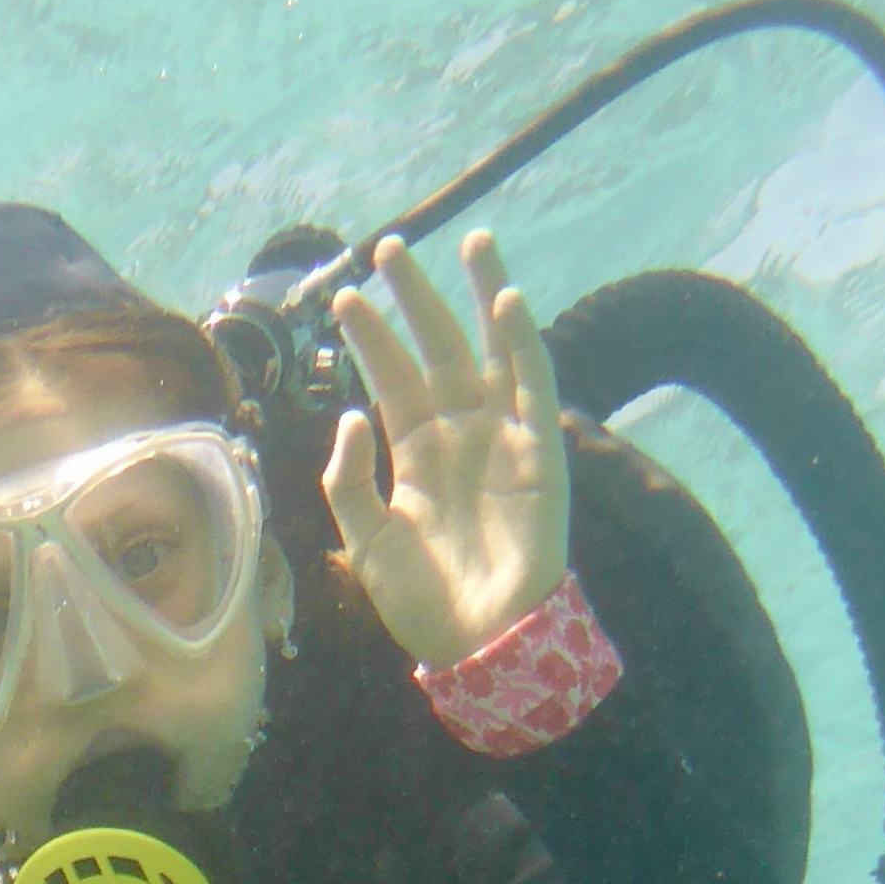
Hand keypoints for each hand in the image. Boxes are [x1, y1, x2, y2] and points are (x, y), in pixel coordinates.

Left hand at [325, 229, 569, 672]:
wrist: (479, 644)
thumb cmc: (423, 602)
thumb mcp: (365, 541)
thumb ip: (349, 480)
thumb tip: (349, 414)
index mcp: (417, 454)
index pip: (391, 379)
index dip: (370, 337)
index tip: (345, 296)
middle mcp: (459, 435)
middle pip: (437, 349)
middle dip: (415, 298)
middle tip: (389, 246)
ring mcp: (501, 439)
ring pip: (491, 351)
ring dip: (481, 296)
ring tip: (473, 239)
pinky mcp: (539, 453)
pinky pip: (533, 388)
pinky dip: (523, 344)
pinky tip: (507, 302)